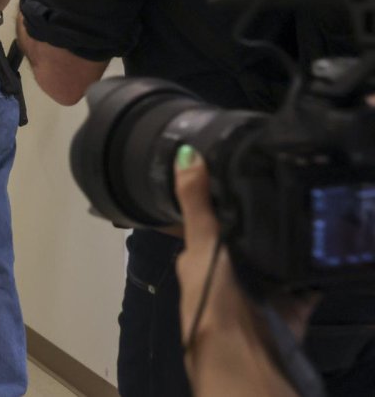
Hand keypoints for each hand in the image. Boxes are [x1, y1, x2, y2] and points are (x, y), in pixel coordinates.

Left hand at [174, 146, 314, 395]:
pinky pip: (304, 285)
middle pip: (245, 239)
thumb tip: (184, 153)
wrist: (246, 356)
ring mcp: (258, 291)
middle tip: (286, 182)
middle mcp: (227, 274)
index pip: (209, 223)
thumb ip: (196, 205)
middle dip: (262, 219)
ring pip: (275, 259)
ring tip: (309, 206)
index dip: (221, 201)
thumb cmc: (213, 299)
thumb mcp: (201, 246)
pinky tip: (326, 246)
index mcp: (199, 260)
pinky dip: (313, 272)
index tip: (243, 169)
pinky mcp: (288, 308)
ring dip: (288, 242)